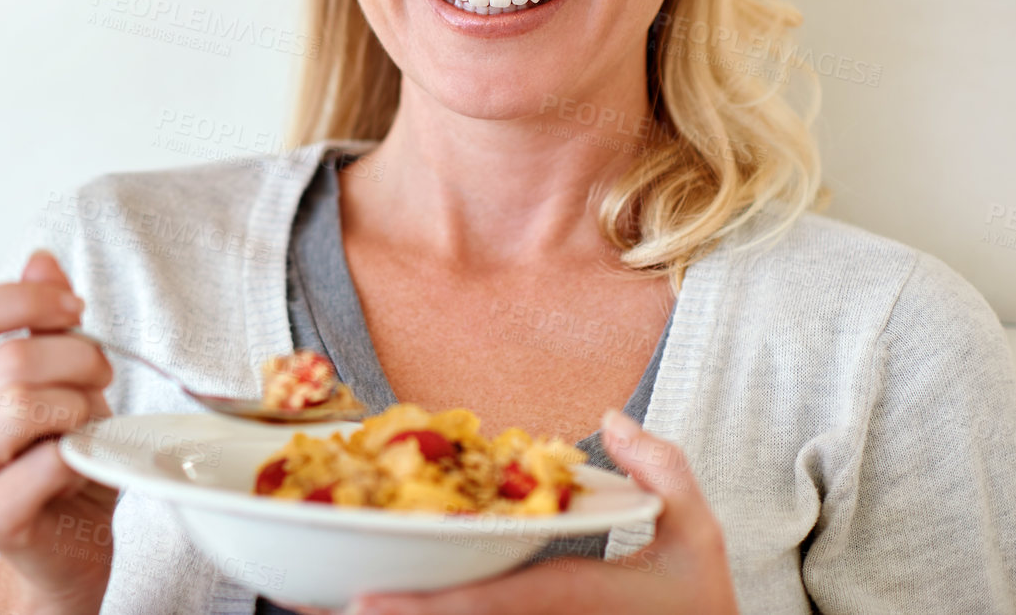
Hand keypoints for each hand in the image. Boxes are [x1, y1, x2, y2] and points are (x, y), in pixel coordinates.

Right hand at [0, 250, 118, 614]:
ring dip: (77, 407)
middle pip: (6, 359)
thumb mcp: (60, 376)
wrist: (72, 541)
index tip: (74, 308)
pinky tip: (82, 462)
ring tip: (89, 421)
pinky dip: (80, 454)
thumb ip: (44, 321)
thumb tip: (40, 261)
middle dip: (75, 358)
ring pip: (21, 406)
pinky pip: (44, 463)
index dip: (26, 300)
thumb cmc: (62, 454)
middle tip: (101, 376)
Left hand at [325, 410, 737, 614]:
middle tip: (316, 601)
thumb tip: (613, 419)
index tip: (363, 603)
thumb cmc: (699, 603)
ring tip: (321, 603)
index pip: (485, 606)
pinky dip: (426, 613)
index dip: (421, 608)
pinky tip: (378, 606)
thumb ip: (661, 470)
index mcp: (568, 596)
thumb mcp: (697, 533)